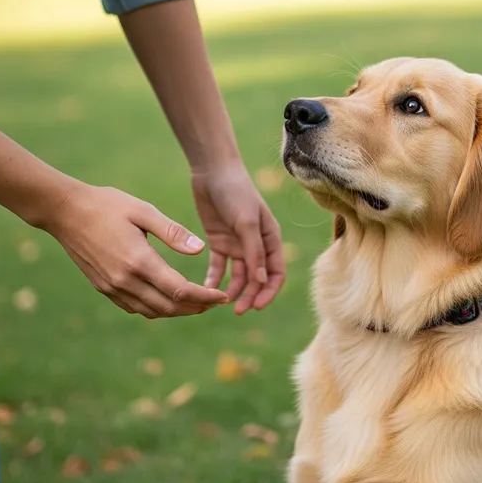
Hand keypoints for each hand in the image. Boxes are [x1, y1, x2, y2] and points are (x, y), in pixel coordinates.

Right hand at [46, 182, 228, 318]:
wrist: (65, 212)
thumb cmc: (107, 205)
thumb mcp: (143, 211)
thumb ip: (173, 232)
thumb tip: (201, 250)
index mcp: (138, 260)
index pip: (179, 290)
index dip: (204, 296)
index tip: (223, 296)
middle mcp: (125, 280)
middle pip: (168, 307)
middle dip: (196, 308)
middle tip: (216, 302)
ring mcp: (112, 287)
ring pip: (152, 311)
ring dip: (177, 311)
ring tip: (197, 303)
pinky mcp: (103, 288)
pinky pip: (135, 307)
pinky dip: (156, 309)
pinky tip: (167, 300)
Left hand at [192, 163, 284, 314]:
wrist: (213, 171)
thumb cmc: (236, 192)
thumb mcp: (247, 222)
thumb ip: (254, 251)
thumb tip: (261, 281)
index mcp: (270, 239)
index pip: (275, 273)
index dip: (269, 291)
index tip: (256, 306)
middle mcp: (255, 245)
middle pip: (256, 278)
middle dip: (249, 295)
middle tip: (238, 310)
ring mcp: (236, 244)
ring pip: (237, 276)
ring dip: (232, 290)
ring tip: (219, 301)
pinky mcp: (218, 241)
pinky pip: (218, 267)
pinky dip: (214, 278)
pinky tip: (206, 288)